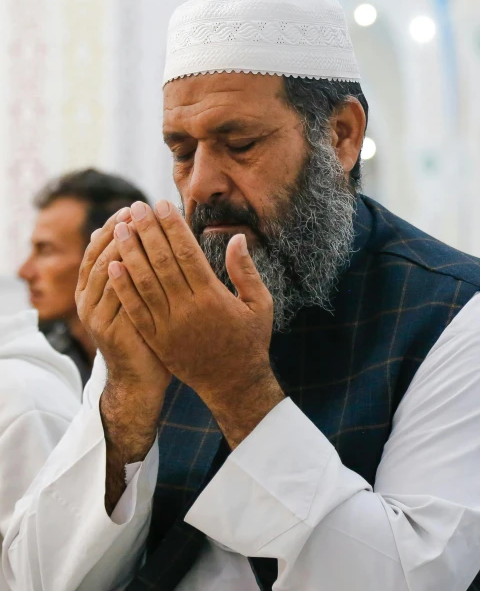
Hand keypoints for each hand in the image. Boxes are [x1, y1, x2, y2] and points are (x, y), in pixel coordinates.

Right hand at [76, 208, 171, 511]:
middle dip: (117, 230)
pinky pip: (115, 296)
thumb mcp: (140, 298)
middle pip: (99, 253)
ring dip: (120, 246)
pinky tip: (138, 258)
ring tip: (136, 226)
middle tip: (135, 210)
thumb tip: (146, 234)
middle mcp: (89, 298)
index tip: (132, 207)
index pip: (99, 247)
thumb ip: (140, 269)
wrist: (142, 380)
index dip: (114, 225)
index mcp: (96, 288)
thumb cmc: (149, 335)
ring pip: (105, 271)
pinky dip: (124, 275)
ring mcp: (95, 314)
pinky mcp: (107, 329)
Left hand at [107, 200, 284, 446]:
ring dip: (129, 253)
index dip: (173, 227)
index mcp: (213, 296)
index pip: (187, 253)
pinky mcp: (156, 339)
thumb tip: (236, 237)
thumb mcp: (260, 305)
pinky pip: (135, 309)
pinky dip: (123, 287)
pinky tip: (112, 266)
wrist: (233, 385)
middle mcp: (188, 309)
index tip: (162, 206)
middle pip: (162, 262)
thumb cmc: (250, 341)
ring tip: (119, 228)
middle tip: (136, 207)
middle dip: (147, 231)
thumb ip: (246, 271)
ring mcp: (169, 326)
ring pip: (144, 282)